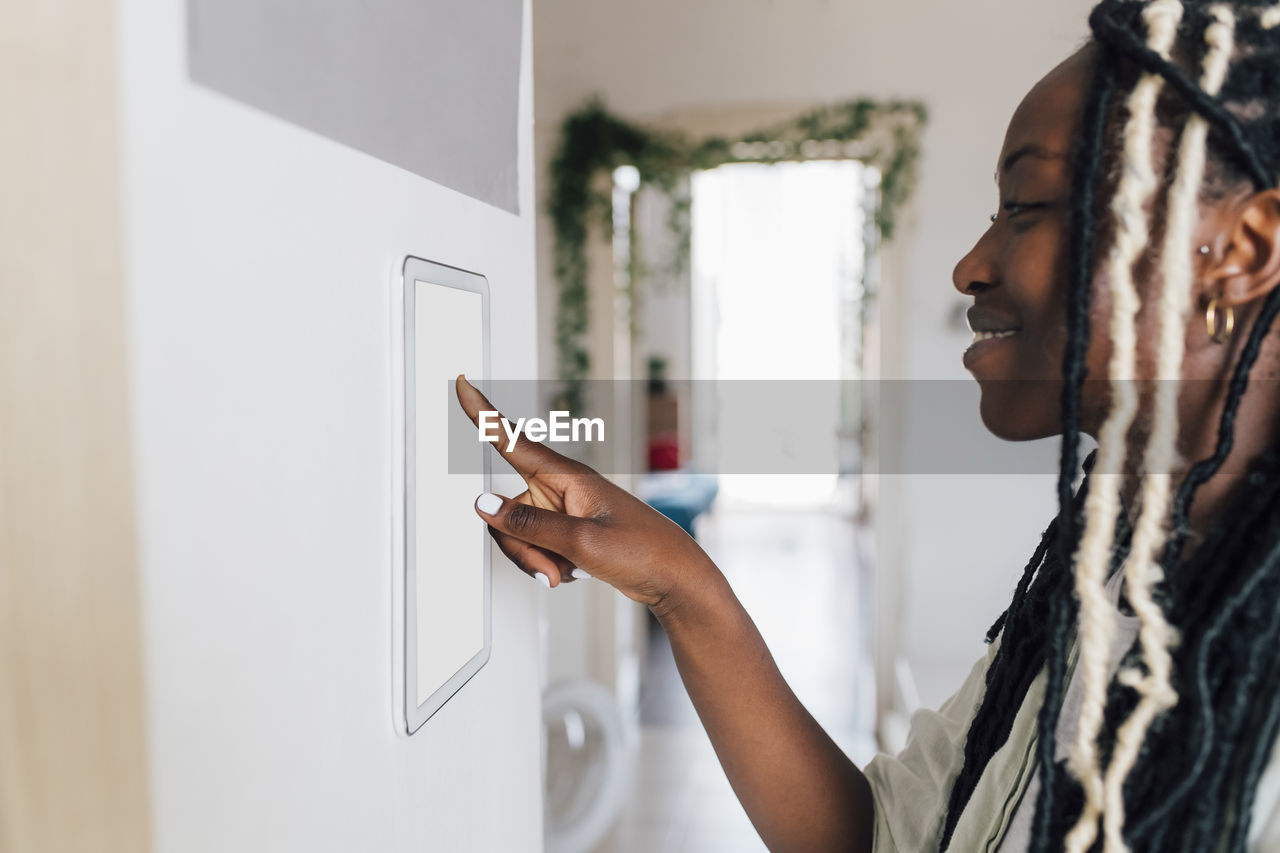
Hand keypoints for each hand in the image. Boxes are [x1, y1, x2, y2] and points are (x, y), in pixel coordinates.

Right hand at [454, 375, 716, 609]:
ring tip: (565, 573)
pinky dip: (545, 563)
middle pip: (507, 509)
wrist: (675, 578)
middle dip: (519, 545)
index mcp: (567, 476)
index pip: (513, 439)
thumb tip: (484, 504)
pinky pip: (535, 546)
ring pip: (518, 533)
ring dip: (534, 559)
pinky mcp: (566, 530)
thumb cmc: (642, 550)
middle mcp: (560, 488)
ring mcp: (562, 510)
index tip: (462, 382)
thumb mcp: (581, 541)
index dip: (484, 413)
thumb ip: (529, 524)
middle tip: (548, 570)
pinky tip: (571, 571)